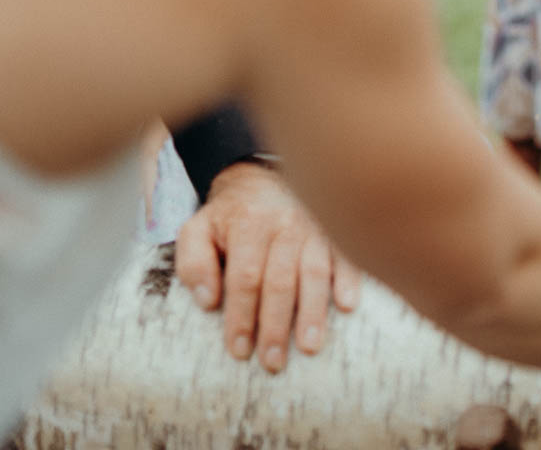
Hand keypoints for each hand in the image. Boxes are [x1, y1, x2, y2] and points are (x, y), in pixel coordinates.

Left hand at [174, 162, 359, 370]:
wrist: (262, 179)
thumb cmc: (229, 217)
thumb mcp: (197, 229)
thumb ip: (192, 262)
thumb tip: (208, 301)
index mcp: (247, 225)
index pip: (244, 277)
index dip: (241, 316)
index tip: (239, 350)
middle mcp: (283, 224)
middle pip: (279, 280)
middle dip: (276, 325)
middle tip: (273, 361)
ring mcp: (312, 226)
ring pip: (313, 271)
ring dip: (312, 311)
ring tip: (309, 347)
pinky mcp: (334, 231)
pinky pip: (344, 255)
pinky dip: (347, 279)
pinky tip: (347, 305)